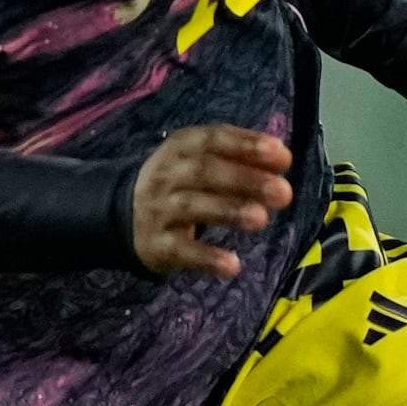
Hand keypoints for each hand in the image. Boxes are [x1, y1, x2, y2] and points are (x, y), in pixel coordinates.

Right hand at [129, 122, 291, 277]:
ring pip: (193, 206)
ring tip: (261, 219)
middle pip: (206, 172)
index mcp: (182, 147)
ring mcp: (159, 209)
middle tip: (283, 193)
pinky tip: (232, 266)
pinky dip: (206, 258)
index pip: (214, 140)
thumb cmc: (179, 182)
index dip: (248, 146)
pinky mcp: (156, 244)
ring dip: (229, 211)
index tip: (283, 157)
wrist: (123, 213)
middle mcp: (168, 174)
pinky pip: (181, 250)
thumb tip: (282, 158)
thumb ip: (239, 157)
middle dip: (247, 180)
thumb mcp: (200, 159)